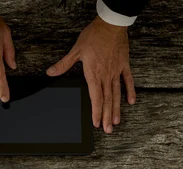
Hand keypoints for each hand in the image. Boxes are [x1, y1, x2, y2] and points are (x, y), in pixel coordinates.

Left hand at [47, 16, 134, 133]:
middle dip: (107, 116)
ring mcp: (116, 71)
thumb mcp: (76, 50)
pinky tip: (131, 102)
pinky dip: (129, 92)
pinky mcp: (123, 65)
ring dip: (116, 109)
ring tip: (116, 121)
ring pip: (117, 94)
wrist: (111, 24)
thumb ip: (64, 64)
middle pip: (107, 100)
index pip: (95, 98)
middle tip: (108, 129)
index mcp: (93, 74)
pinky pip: (127, 81)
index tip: (96, 122)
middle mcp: (106, 76)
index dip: (96, 112)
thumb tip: (51, 72)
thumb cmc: (94, 36)